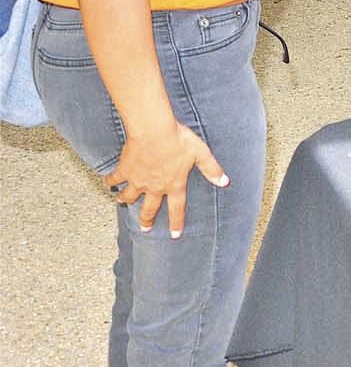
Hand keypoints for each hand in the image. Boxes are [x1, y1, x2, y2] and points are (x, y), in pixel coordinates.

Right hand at [104, 121, 227, 238]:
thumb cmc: (178, 140)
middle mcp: (155, 186)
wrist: (154, 131)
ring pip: (129, 196)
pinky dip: (110, 182)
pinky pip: (114, 179)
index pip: (177, 208)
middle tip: (145, 229)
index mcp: (174, 184)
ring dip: (125, 200)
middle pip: (150, 208)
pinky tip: (108, 183)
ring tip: (122, 202)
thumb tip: (225, 182)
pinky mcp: (124, 170)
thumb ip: (212, 169)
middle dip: (147, 220)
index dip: (176, 222)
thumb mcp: (201, 153)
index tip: (174, 235)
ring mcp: (137, 180)